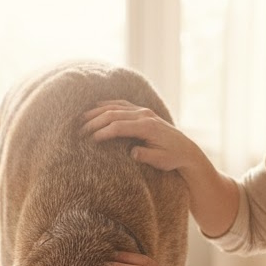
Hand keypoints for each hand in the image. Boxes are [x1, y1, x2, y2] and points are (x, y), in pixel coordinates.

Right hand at [83, 100, 202, 173]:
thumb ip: (146, 156)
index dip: (103, 132)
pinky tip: (96, 107)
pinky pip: (122, 104)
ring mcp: (144, 111)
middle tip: (80, 130)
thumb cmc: (172, 158)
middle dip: (95, 122)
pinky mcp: (143, 111)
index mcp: (148, 127)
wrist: (186, 150)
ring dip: (97, 112)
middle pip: (114, 114)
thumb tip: (132, 152)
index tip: (90, 140)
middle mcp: (145, 115)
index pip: (119, 127)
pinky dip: (108, 104)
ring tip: (82, 119)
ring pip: (116, 107)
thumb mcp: (161, 161)